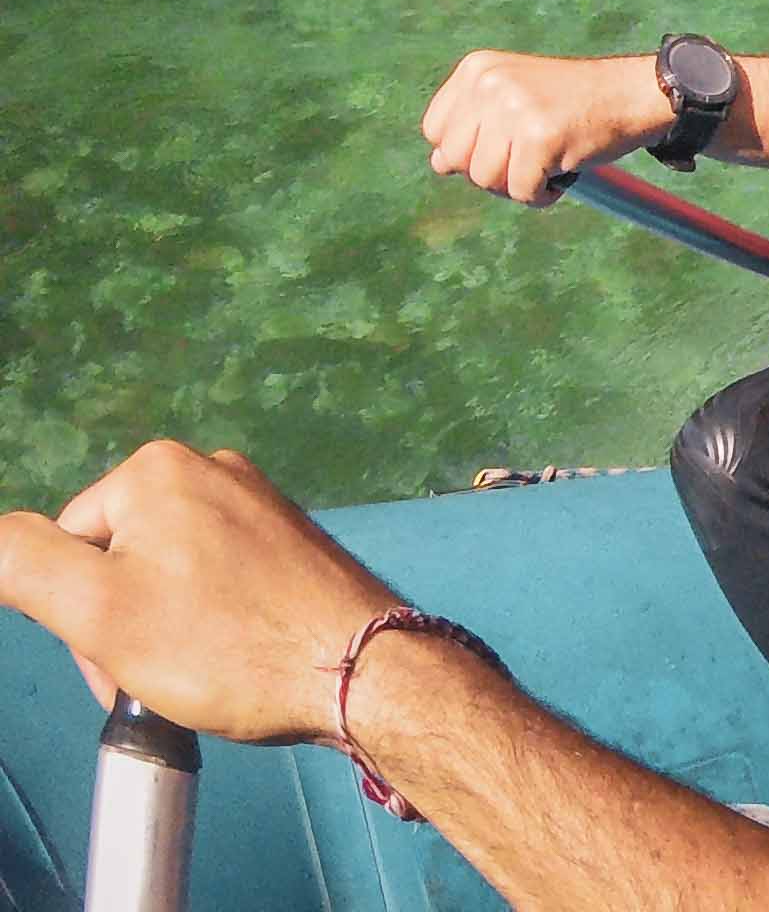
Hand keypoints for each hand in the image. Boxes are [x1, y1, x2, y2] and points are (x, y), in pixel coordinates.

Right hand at [0, 440, 402, 743]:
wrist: (360, 669)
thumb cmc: (224, 643)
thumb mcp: (96, 611)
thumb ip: (23, 563)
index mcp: (156, 469)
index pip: (66, 548)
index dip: (79, 617)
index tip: (118, 659)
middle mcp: (211, 468)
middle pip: (117, 560)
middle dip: (123, 625)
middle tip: (161, 674)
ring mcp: (257, 502)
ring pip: (164, 577)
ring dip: (162, 631)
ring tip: (200, 672)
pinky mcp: (288, 540)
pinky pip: (215, 582)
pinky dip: (209, 623)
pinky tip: (232, 656)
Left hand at [424, 51, 663, 205]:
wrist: (632, 93)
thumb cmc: (572, 103)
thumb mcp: (513, 97)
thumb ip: (473, 125)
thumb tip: (438, 164)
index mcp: (478, 69)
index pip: (435, 130)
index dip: (466, 149)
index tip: (504, 140)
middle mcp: (490, 83)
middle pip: (454, 160)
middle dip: (490, 169)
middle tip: (527, 154)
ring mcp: (515, 108)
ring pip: (485, 180)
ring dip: (518, 183)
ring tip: (548, 160)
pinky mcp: (541, 136)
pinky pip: (522, 192)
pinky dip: (543, 195)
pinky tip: (563, 172)